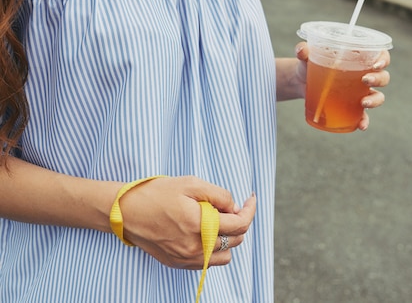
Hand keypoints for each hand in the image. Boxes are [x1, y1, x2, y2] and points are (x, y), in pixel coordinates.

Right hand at [118, 176, 255, 268]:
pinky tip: (204, 231)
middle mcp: (196, 246)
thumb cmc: (156, 194)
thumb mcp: (190, 184)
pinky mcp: (178, 263)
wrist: (125, 212)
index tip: (250, 199)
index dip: (250, 210)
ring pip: (225, 254)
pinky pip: (208, 261)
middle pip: (236, 239)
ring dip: (228, 238)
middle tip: (228, 206)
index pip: (240, 224)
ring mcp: (187, 258)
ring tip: (215, 220)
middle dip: (239, 221)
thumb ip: (219, 195)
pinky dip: (213, 248)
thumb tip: (235, 207)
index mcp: (200, 225)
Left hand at [295, 42, 390, 130]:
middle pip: (383, 77)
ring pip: (378, 96)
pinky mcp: (352, 107)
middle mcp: (365, 75)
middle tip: (365, 80)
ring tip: (363, 102)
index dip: (384, 59)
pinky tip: (361, 126)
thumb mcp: (308, 56)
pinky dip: (364, 121)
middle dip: (378, 79)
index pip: (381, 56)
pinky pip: (363, 115)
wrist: (301, 81)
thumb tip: (302, 50)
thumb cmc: (310, 63)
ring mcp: (360, 93)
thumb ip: (304, 50)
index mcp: (360, 58)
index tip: (376, 64)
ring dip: (375, 100)